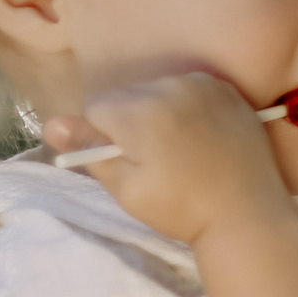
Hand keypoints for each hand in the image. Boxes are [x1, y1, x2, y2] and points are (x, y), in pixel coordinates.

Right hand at [43, 72, 289, 243]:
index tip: (127, 162)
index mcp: (139, 110)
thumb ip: (90, 151)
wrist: (247, 213)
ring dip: (156, 112)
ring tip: (179, 150)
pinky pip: (187, 88)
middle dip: (128, 122)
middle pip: (126, 96)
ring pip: (156, 90)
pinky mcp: (225, 89)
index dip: (102, 137)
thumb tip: (51, 125)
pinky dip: (185, 106)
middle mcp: (169, 85)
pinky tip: (199, 135)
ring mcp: (201, 84)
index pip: (95, 107)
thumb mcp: (126, 188)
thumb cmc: (181, 208)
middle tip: (155, 160)